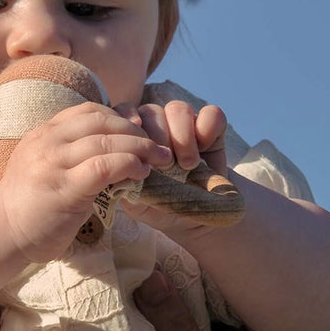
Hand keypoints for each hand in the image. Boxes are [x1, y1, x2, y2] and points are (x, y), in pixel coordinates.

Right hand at [0, 101, 173, 260]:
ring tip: (157, 160)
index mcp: (43, 133)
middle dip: (136, 131)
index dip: (119, 117)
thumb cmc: (30, 202)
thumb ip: (70, 151)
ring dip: (140, 148)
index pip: (88, 111)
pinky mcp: (65, 189)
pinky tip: (140, 174)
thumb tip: (113, 144)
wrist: (3, 231)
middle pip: (101, 121)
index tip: (139, 132)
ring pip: (106, 142)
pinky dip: (129, 165)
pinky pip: (104, 167)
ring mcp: (54, 164)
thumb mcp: (44, 164)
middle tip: (157, 147)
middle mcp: (47, 142)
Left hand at [117, 100, 227, 232]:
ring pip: (178, 108)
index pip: (123, 113)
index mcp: (133, 138)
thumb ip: (123, 180)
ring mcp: (185, 126)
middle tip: (164, 166)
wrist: (194, 221)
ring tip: (186, 165)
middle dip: (157, 136)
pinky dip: (208, 127)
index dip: (126, 117)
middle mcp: (157, 127)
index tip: (132, 136)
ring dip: (181, 136)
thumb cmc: (159, 207)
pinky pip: (212, 114)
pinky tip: (204, 148)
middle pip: (152, 111)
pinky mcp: (212, 130)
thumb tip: (117, 164)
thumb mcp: (136, 200)